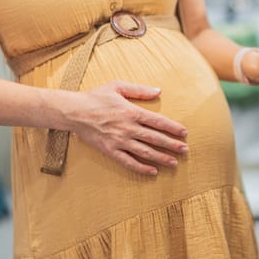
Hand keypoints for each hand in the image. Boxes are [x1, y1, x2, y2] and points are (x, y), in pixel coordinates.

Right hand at [64, 81, 187, 175]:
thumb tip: (159, 91)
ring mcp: (119, 141)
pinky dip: (141, 168)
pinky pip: (128, 162)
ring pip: (144, 152)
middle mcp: (128, 128)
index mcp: (132, 112)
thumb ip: (139, 90)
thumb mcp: (118, 86)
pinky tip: (152, 172)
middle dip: (172, 145)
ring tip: (174, 163)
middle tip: (185, 150)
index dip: (173, 128)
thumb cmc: (96, 97)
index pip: (158, 121)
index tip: (184, 133)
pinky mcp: (110, 150)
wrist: (73, 111)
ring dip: (161, 158)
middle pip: (155, 138)